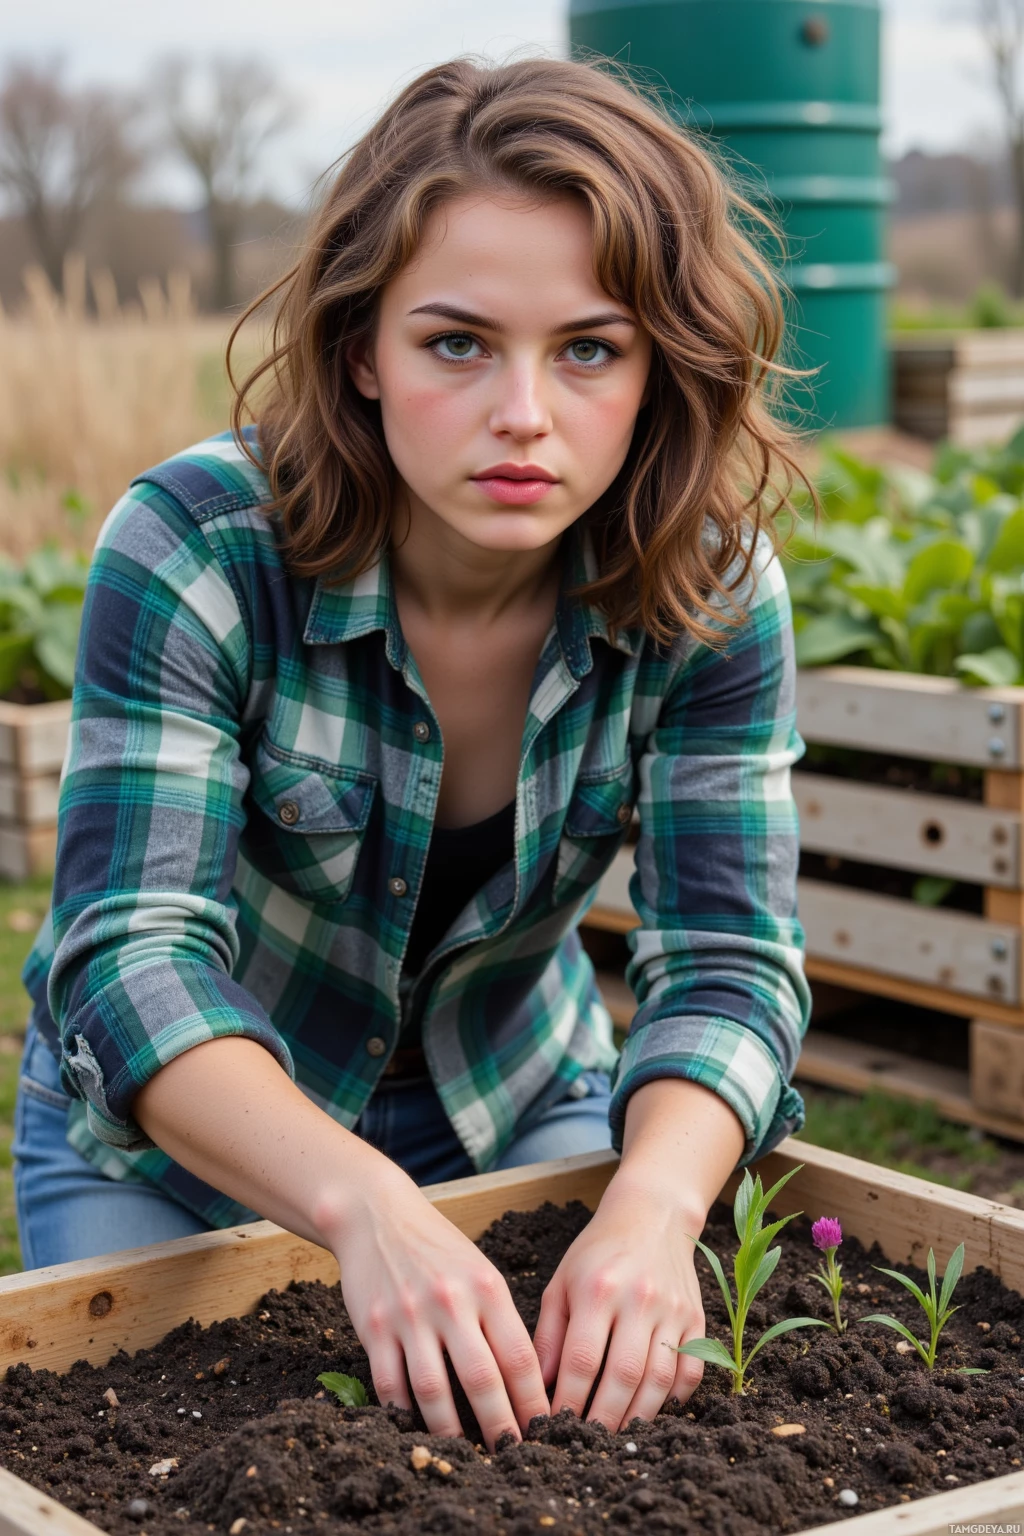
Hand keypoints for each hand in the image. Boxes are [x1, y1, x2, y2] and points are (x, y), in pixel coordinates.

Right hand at [326, 1163, 549, 1448]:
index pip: (519, 1355)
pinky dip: (403, 1413)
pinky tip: (415, 1429)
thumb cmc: (439, 1249)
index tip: (545, 1430)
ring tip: (465, 1454)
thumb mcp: (481, 1272)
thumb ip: (500, 1320)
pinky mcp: (373, 1327)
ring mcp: (410, 1316)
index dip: (534, 1400)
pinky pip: (390, 1383)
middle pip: (482, 1379)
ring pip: (433, 1390)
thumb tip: (527, 1381)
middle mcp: (451, 1302)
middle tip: (512, 1455)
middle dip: (500, 1425)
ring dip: (451, 1430)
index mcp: (486, 1288)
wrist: (378, 1216)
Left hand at [532, 1170, 706, 1432]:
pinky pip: (692, 1370)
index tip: (556, 1425)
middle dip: (603, 1418)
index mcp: (598, 1290)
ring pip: (659, 1379)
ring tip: (617, 1435)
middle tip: (587, 1442)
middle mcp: (638, 1300)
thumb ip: (548, 1334)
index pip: (583, 1360)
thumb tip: (539, 1386)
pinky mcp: (697, 1318)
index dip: (569, 1400)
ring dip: (637, 1417)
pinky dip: (675, 1398)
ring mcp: (672, 1310)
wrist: (652, 1215)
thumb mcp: (561, 1282)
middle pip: (623, 1376)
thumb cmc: (597, 1252)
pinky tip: (655, 1410)